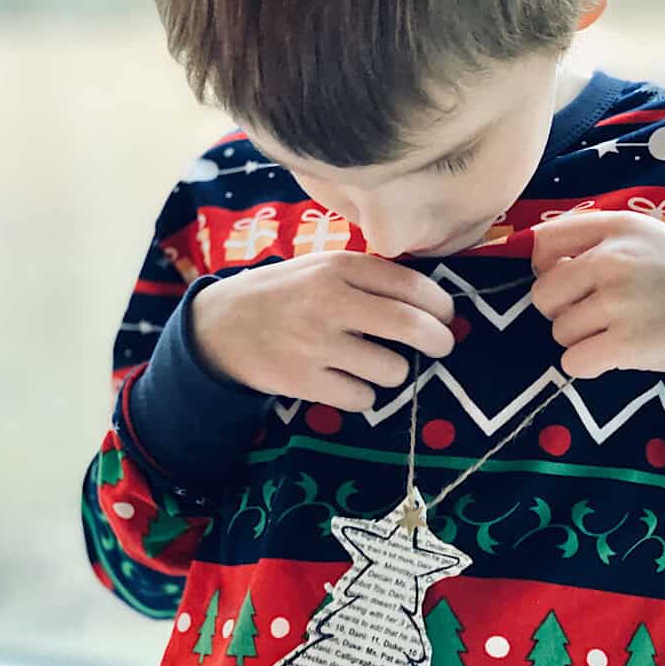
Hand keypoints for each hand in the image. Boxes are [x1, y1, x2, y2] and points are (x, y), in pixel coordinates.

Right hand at [191, 252, 455, 410]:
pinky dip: (362, 394)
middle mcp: (329, 302)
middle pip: (410, 326)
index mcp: (337, 267)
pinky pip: (362, 398)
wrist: (219, 327)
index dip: (439, 304)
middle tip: (441, 346)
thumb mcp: (319, 267)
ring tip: (374, 364)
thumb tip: (431, 300)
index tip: (445, 315)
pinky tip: (346, 381)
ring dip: (393, 372)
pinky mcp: (303, 381)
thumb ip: (367, 277)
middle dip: (438, 341)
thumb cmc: (284, 295)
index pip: (410, 284)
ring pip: (392, 369)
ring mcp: (316, 344)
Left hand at [530, 210, 664, 379]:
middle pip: (543, 295)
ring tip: (621, 332)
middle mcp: (614, 258)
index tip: (572, 283)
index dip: (547, 270)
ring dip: (581, 340)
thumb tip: (535, 261)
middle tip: (600, 316)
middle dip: (563, 311)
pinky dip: (589, 365)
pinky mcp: (629, 343)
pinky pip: (574, 362)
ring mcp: (621, 301)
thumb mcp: (649, 237)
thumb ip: (597, 241)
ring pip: (559, 331)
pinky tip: (618, 354)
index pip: (542, 243)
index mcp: (617, 227)